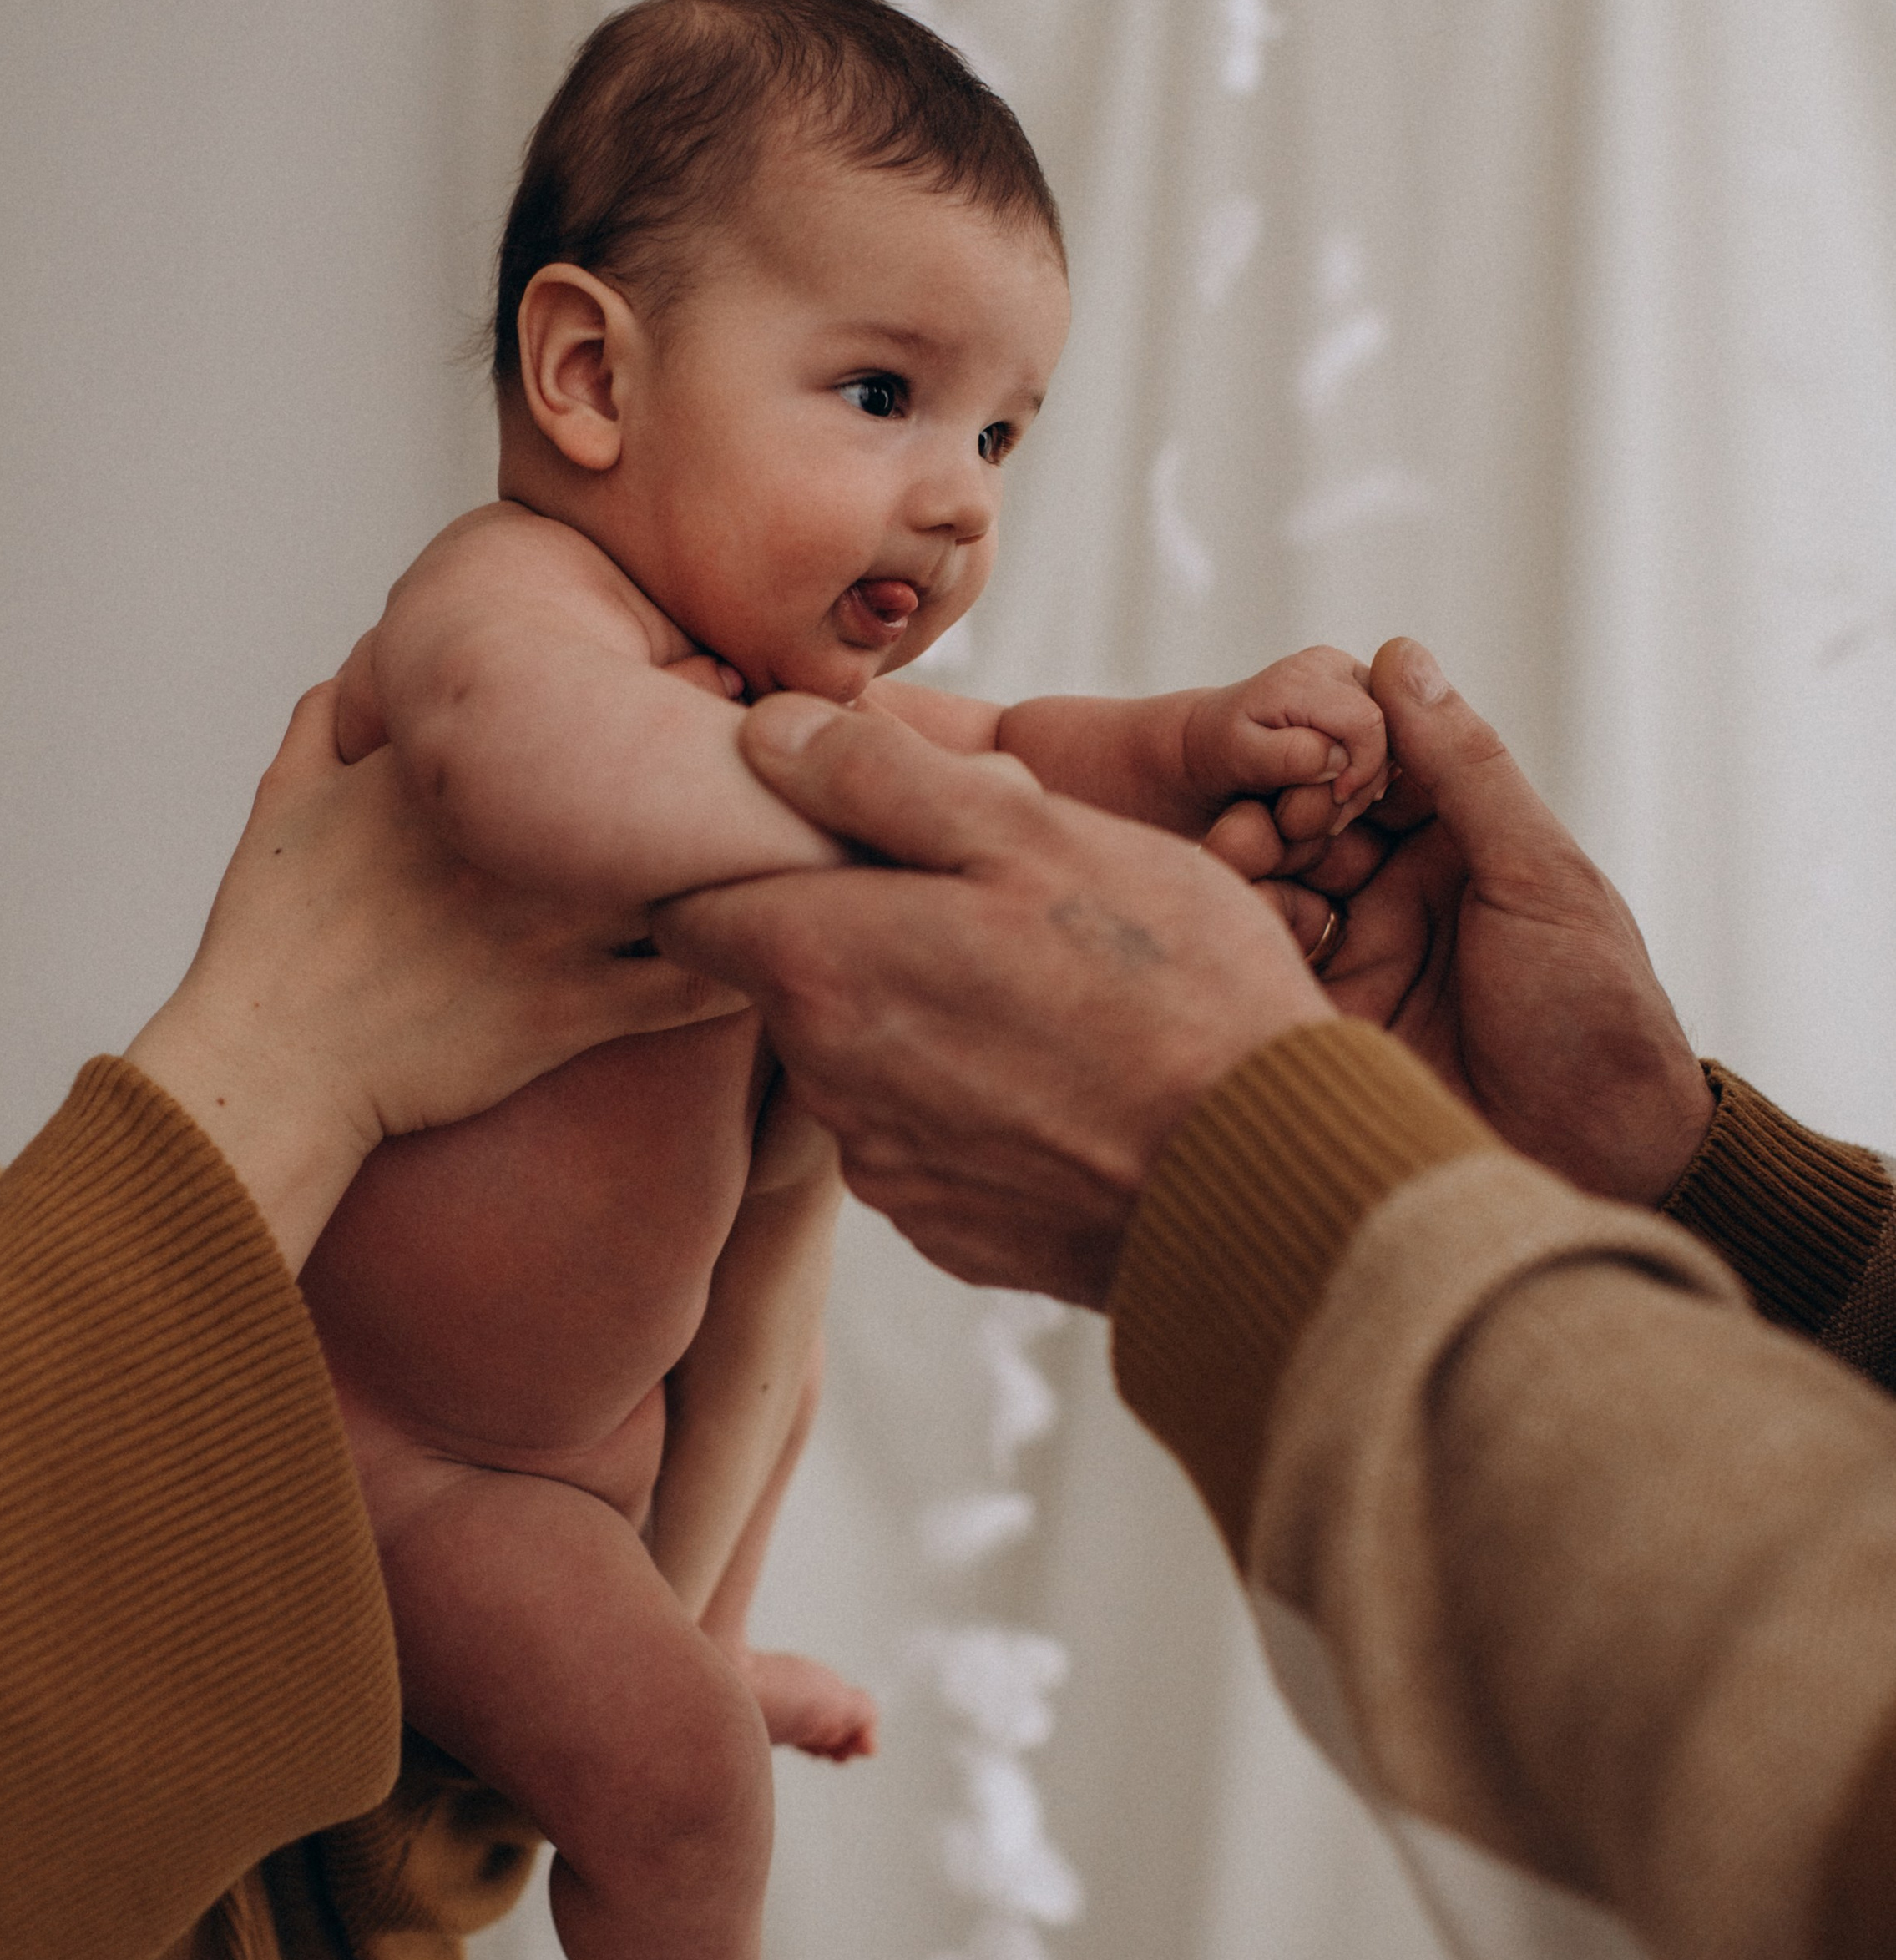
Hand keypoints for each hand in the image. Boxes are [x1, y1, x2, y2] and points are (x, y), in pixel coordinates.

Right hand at [128, 683, 740, 1267]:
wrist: (272, 1058)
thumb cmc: (270, 936)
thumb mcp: (281, 803)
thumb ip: (320, 723)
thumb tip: (344, 683)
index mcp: (458, 772)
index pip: (592, 694)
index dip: (673, 679)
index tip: (713, 676)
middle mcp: (519, 838)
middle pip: (668, 770)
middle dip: (739, 753)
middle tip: (794, 750)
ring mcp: (552, 927)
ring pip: (696, 873)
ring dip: (761, 854)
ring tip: (817, 837)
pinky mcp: (569, 1011)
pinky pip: (688, 986)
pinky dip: (746, 963)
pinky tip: (790, 946)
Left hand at [652, 698, 1332, 1305]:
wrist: (1267, 1187)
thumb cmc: (1168, 988)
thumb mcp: (1034, 835)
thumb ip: (880, 780)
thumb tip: (763, 730)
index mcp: (823, 966)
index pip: (693, 905)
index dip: (746, 855)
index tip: (823, 831)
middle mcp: (826, 1079)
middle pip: (789, 976)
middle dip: (859, 926)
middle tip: (993, 896)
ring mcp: (886, 1165)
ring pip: (861, 1057)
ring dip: (920, 1014)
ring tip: (1047, 990)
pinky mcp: (947, 1228)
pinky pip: (924, 1135)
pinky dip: (969, 1099)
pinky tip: (1065, 1077)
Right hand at [1264, 639, 1714, 1203]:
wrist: (1591, 1159)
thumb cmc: (1592, 1014)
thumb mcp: (1537, 873)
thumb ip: (1465, 768)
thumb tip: (1400, 656)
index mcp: (1460, 849)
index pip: (1372, 770)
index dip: (1335, 753)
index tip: (1315, 754)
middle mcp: (1398, 896)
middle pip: (1309, 822)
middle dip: (1277, 808)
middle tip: (1265, 815)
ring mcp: (1353, 959)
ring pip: (1271, 885)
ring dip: (1249, 864)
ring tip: (1243, 857)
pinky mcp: (1315, 1023)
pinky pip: (1256, 961)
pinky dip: (1239, 931)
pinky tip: (1237, 925)